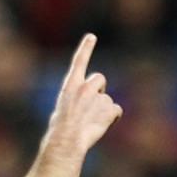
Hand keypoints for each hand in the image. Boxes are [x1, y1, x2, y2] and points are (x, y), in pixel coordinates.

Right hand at [47, 34, 121, 155]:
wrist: (66, 140)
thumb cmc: (60, 129)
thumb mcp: (62, 108)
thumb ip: (76, 100)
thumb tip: (87, 106)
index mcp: (70, 84)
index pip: (79, 61)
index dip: (86, 48)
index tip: (92, 36)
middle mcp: (85, 87)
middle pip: (100, 79)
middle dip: (99, 89)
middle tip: (90, 106)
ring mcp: (98, 97)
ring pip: (108, 100)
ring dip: (103, 109)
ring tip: (90, 122)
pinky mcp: (109, 108)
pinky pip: (116, 111)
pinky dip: (112, 118)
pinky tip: (101, 126)